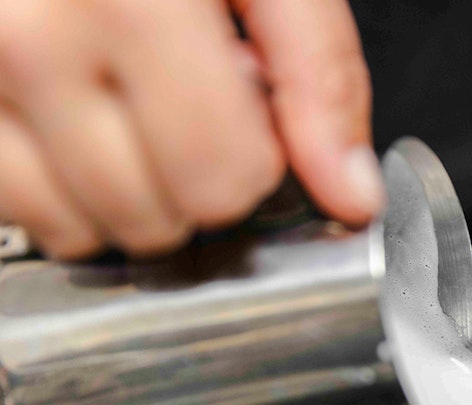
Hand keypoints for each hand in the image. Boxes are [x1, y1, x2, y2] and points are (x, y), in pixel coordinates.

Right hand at [0, 0, 382, 259]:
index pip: (221, 178)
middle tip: (181, 98)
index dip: (255, 158)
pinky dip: (55, 185)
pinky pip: (14, 206)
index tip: (245, 112)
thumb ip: (317, 73)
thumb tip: (350, 193)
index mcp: (132, 3)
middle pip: (154, 215)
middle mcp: (28, 42)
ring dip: (122, 192)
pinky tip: (74, 118)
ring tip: (125, 102)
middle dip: (191, 179)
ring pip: (77, 227)